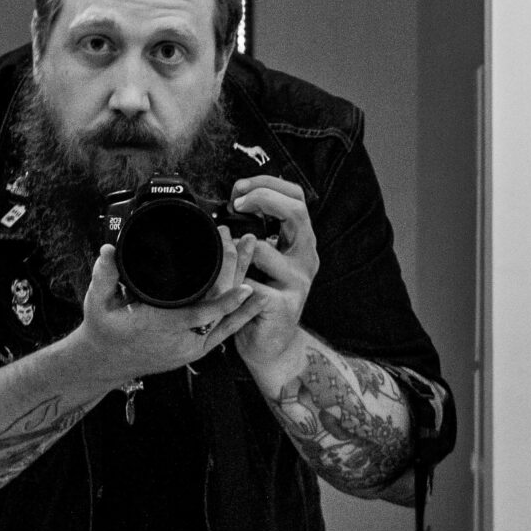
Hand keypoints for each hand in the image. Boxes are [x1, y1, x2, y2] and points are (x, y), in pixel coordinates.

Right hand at [69, 240, 261, 387]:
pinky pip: (225, 331)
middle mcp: (181, 340)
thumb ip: (104, 276)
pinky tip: (258, 298)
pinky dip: (242, 314)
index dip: (225, 302)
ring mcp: (191, 347)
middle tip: (246, 244)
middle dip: (237, 274)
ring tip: (254, 255)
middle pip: (220, 309)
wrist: (107, 362)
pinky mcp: (197, 349)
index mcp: (160, 327)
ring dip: (244, 288)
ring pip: (227, 318)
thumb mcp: (97, 303)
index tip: (246, 287)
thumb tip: (108, 251)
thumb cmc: (104, 329)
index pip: (199, 315)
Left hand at [226, 174, 317, 379]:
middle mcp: (306, 256)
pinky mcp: (285, 305)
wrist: (272, 346)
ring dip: (235, 254)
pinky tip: (229, 295)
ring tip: (224, 266)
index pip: (295, 196)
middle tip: (235, 205)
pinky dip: (232, 287)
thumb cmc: (259, 299)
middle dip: (262, 199)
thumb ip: (254, 234)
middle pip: (295, 211)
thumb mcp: (260, 261)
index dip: (268, 184)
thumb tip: (230, 205)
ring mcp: (298, 281)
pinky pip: (250, 286)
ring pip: (263, 249)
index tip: (238, 190)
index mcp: (300, 241)